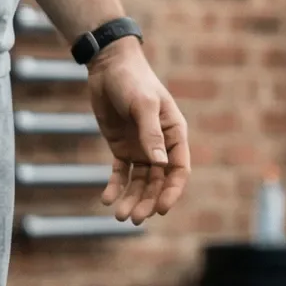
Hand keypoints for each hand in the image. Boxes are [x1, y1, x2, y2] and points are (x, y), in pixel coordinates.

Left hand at [88, 38, 190, 223]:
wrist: (109, 67)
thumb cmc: (133, 81)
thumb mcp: (143, 105)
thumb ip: (151, 133)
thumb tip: (160, 164)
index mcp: (174, 133)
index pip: (179, 169)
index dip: (171, 191)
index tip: (161, 210)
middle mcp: (160, 144)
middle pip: (158, 181)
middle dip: (148, 201)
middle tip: (134, 219)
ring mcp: (141, 147)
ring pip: (140, 181)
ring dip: (132, 199)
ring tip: (120, 216)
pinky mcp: (121, 147)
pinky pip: (120, 173)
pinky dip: (115, 187)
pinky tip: (106, 200)